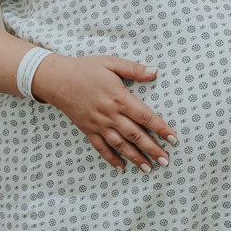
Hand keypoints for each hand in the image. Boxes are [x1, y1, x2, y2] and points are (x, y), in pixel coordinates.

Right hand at [32, 54, 176, 171]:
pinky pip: (101, 148)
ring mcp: (98, 125)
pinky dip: (111, 159)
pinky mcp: (88, 130)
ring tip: (149, 168)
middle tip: (166, 161)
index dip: (161, 129)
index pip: (145, 117)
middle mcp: (110, 115)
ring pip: (120, 145)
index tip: (173, 139)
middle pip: (136, 135)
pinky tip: (121, 168)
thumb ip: (134, 69)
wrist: (57, 79)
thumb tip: (155, 71)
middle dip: (152, 149)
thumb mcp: (111, 62)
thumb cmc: (86, 69)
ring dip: (135, 158)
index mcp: (119, 98)